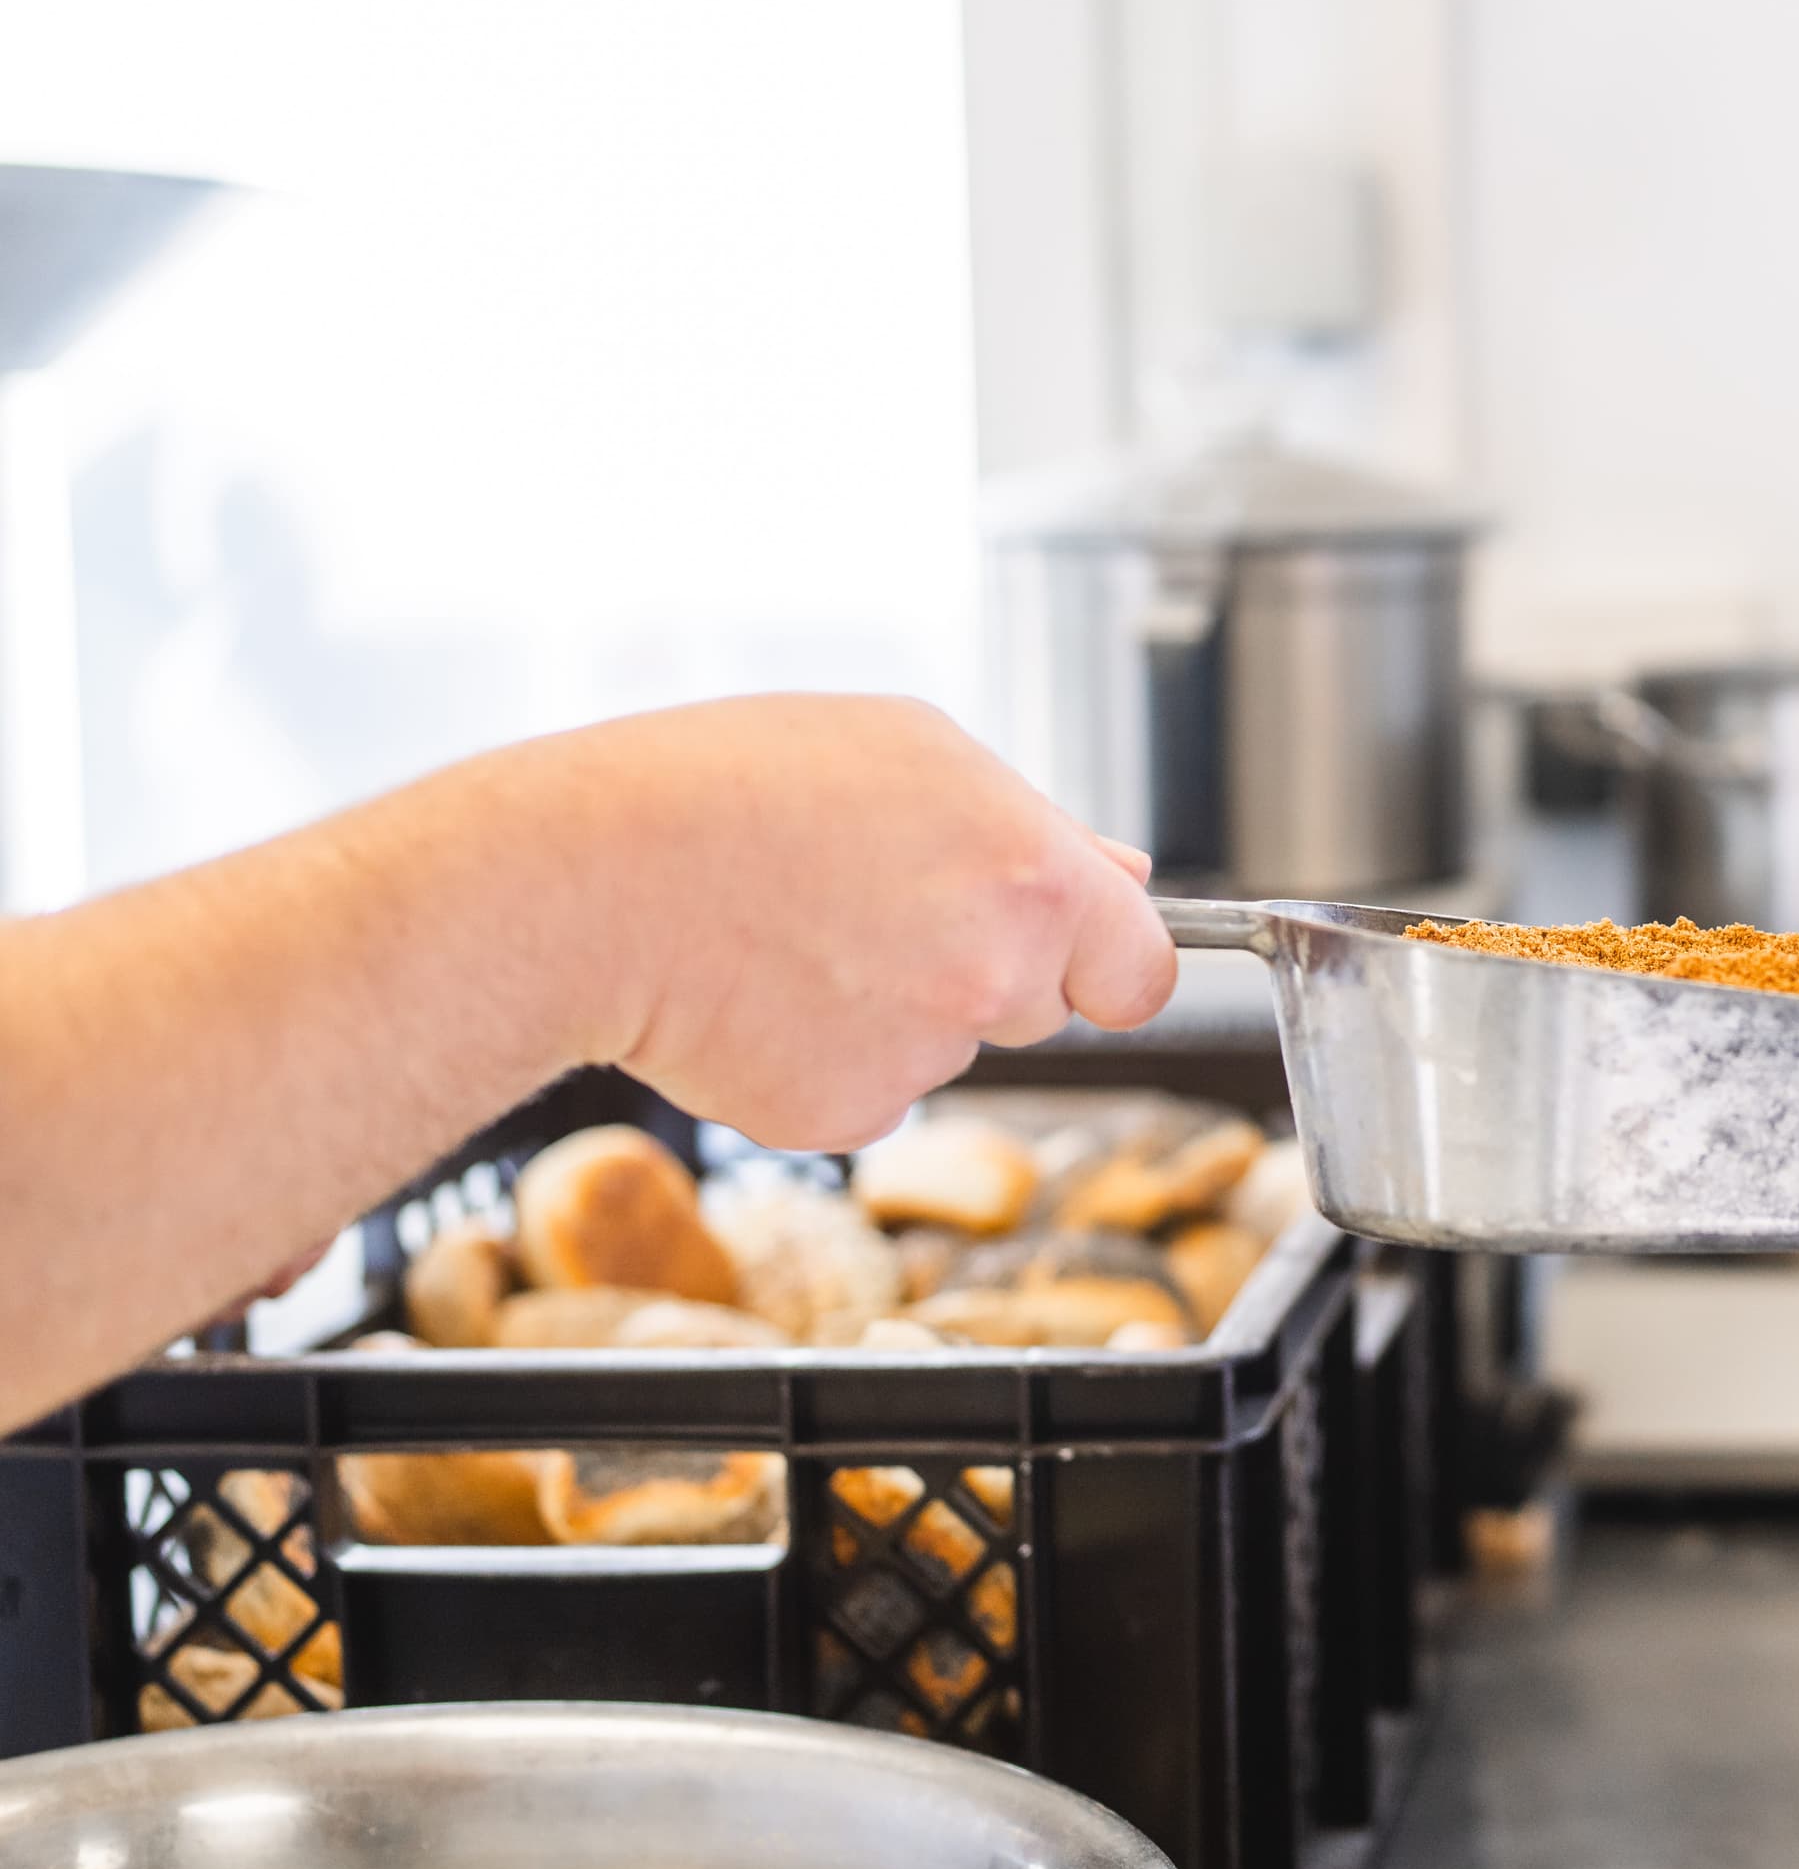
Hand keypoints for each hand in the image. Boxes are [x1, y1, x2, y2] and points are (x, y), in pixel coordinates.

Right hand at [496, 696, 1178, 1150]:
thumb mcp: (912, 749)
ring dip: (894, 1009)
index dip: (1107, 964)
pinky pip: (865, 1096)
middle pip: (1039, 1006)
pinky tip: (757, 993)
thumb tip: (1127, 880)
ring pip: (944, 1048)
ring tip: (791, 929)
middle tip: (872, 903)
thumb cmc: (736, 785)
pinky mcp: (843, 1119)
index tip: (1077, 957)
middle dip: (983, 968)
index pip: (1144, 971)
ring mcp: (922, 1060)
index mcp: (1035, 879)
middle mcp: (995, 978)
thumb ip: (1037, 827)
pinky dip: (822, 1060)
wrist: (585, 879)